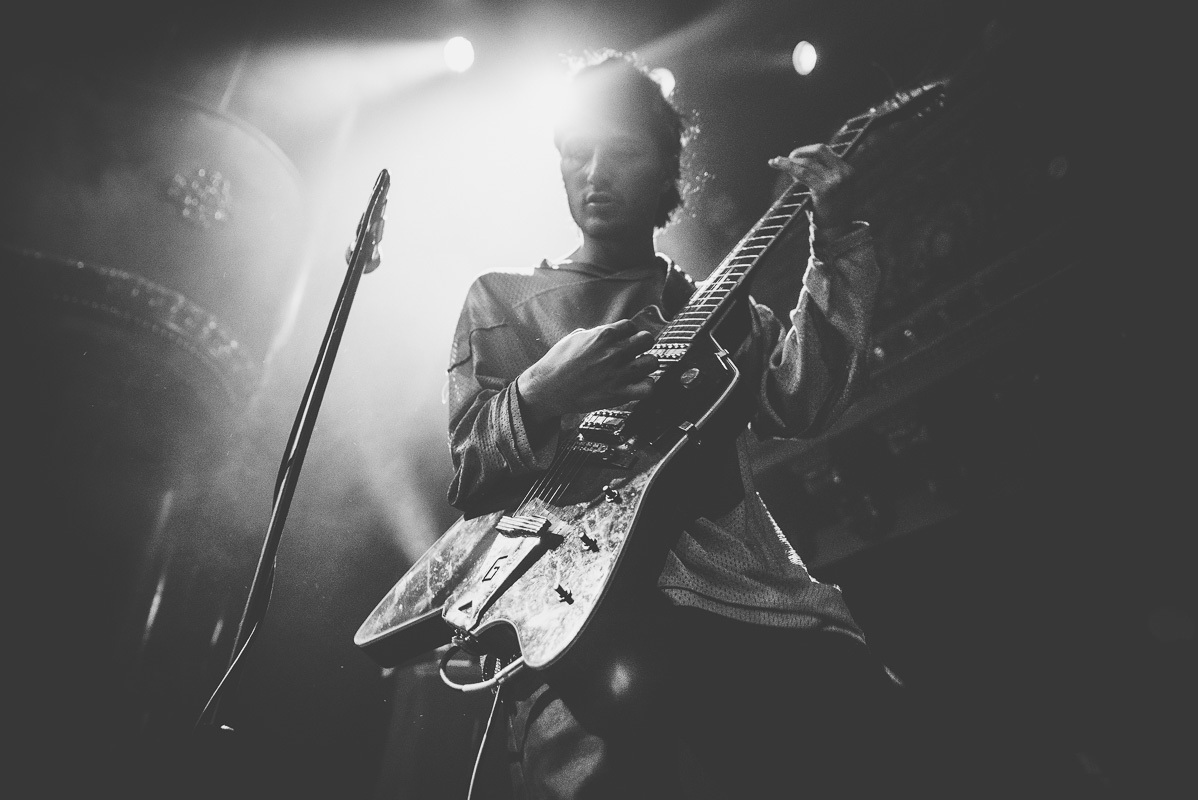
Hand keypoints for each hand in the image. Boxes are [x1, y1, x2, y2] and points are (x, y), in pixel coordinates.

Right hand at [516, 319, 657, 422]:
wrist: (548, 389)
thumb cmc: (557, 363)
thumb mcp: (572, 339)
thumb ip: (592, 333)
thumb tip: (599, 332)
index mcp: (604, 335)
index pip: (631, 325)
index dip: (629, 333)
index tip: (624, 340)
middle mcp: (614, 352)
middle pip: (648, 339)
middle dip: (643, 344)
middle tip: (635, 352)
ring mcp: (618, 373)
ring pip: (652, 362)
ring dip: (646, 365)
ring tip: (637, 369)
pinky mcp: (619, 394)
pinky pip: (648, 387)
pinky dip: (646, 386)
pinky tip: (638, 385)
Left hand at [769, 144, 857, 231]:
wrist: (836, 232)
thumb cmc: (828, 212)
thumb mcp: (829, 189)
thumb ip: (819, 174)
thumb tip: (795, 162)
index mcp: (848, 170)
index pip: (826, 151)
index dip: (808, 150)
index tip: (796, 154)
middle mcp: (844, 173)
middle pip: (819, 150)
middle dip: (801, 151)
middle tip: (787, 157)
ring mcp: (835, 181)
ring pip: (808, 162)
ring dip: (790, 160)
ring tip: (776, 162)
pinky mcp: (824, 189)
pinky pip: (802, 173)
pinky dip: (788, 166)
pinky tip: (776, 164)